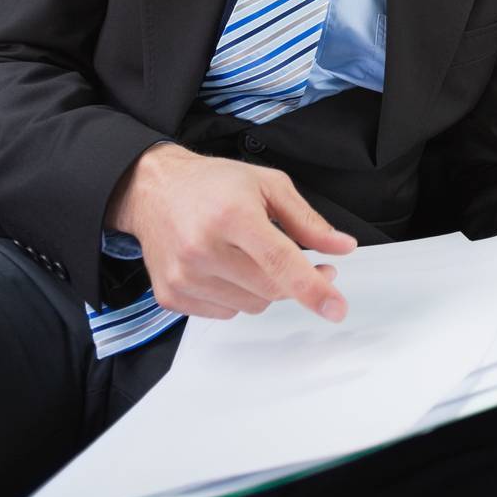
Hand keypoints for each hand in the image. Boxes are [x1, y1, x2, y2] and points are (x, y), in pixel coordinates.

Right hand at [105, 143, 356, 321]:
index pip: (279, 261)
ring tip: (252, 254)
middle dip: (298, 282)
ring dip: (265, 288)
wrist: (153, 190)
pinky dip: (237, 295)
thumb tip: (343, 247)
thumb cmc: (214, 184)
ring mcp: (184, 276)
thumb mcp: (268, 185)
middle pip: (270, 289)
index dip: (312, 287)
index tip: (336, 308)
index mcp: (232, 215)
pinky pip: (225, 312)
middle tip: (311, 264)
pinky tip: (227, 266)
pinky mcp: (171, 295)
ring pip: (251, 306)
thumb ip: (308, 221)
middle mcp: (203, 249)